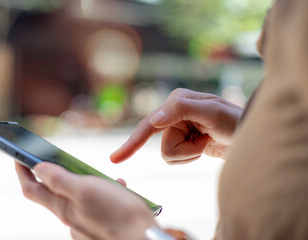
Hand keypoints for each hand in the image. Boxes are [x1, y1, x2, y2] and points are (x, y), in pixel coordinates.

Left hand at [15, 162, 156, 239]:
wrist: (142, 237)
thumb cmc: (117, 213)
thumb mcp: (86, 189)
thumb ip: (60, 180)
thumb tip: (38, 168)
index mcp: (63, 207)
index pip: (32, 189)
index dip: (22, 171)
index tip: (17, 154)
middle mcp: (70, 217)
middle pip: (51, 193)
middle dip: (53, 174)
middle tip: (58, 158)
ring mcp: (84, 223)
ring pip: (77, 197)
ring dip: (84, 181)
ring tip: (101, 175)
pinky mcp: (99, 225)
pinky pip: (94, 205)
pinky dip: (102, 192)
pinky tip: (117, 189)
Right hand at [111, 88, 242, 163]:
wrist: (246, 135)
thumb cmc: (233, 120)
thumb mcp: (212, 111)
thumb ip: (181, 110)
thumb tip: (154, 119)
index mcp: (176, 102)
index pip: (149, 124)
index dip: (133, 142)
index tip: (115, 159)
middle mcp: (172, 114)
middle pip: (162, 146)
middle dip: (185, 150)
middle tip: (205, 139)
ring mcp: (177, 129)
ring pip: (168, 155)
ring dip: (189, 154)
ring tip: (205, 142)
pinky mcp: (181, 142)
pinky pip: (176, 158)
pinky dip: (191, 157)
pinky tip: (202, 146)